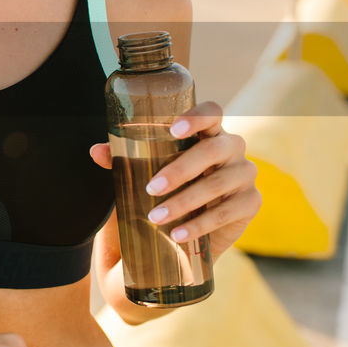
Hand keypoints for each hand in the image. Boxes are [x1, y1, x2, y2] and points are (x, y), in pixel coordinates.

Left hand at [90, 100, 260, 264]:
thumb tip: (96, 151)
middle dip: (180, 169)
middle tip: (151, 188)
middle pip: (213, 150)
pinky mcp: (251, 203)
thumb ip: (122, 160)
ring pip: (218, 184)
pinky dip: (199, 225)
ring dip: (184, 202)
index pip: (212, 112)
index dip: (197, 117)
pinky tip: (177, 235)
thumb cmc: (165, 190)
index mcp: (208, 132)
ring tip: (155, 218)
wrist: (183, 234)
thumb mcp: (142, 174)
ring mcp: (245, 174)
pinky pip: (227, 213)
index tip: (173, 130)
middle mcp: (232, 148)